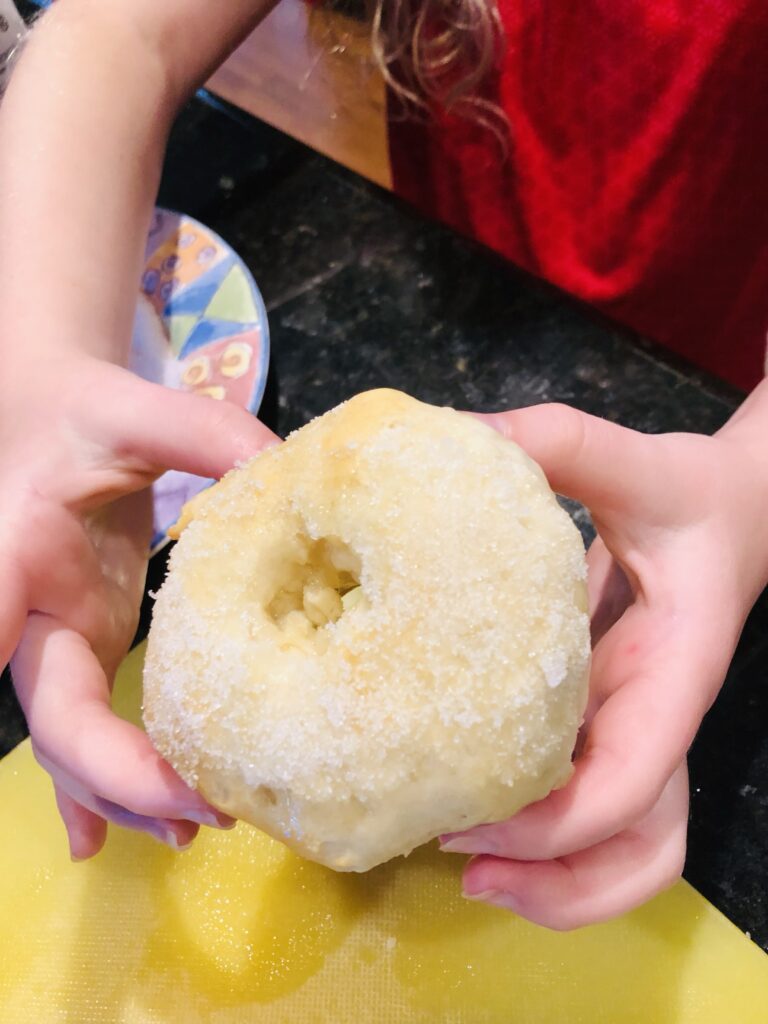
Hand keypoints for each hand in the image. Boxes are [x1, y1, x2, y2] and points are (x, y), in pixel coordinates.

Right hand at [2, 356, 277, 859]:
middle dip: (121, 774)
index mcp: (21, 549)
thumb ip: (203, 434)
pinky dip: (93, 790)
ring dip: (124, 795)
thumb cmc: (87, 415)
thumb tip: (283, 471)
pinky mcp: (85, 650)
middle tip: (204, 807)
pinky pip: (79, 735)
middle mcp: (28, 614)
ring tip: (198, 827)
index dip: (0, 646)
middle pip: (57, 717)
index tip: (46, 721)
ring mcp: (55, 642)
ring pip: (70, 744)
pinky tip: (101, 844)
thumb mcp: (138, 412)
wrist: (53, 422)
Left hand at [441, 403, 767, 928]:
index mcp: (672, 671)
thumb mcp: (635, 462)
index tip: (471, 821)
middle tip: (458, 858)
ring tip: (464, 868)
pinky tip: (478, 807)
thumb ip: (559, 442)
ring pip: (627, 851)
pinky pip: (593, 807)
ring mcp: (637, 731)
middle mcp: (658, 719)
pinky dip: (548, 835)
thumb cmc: (690, 493)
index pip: (634, 777)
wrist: (731, 511)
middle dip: (558, 880)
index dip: (558, 821)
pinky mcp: (609, 723)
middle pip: (641, 848)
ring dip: (557, 883)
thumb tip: (461, 436)